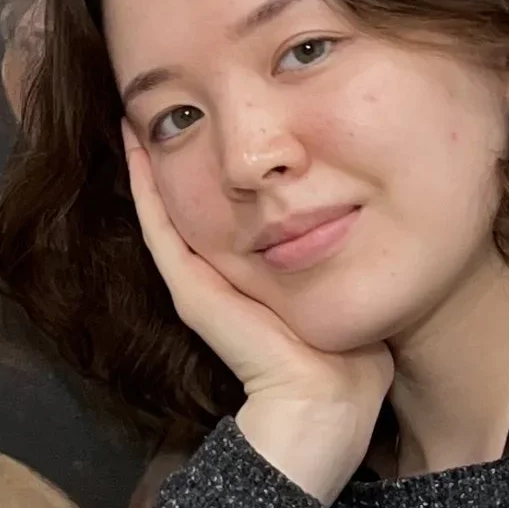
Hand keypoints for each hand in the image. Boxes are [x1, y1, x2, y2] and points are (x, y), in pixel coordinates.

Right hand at [122, 131, 390, 501]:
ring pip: (167, 207)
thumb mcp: (347, 281)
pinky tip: (137, 147)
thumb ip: (345, 247)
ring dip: (149, 162)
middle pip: (191, 201)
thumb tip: (372, 208)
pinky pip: (162, 228)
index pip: (227, 207)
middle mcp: (220, 275)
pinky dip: (146, 187)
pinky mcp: (193, 292)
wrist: (328, 405)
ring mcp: (200, 284)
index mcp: (254, 273)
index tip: (211, 116)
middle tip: (162, 102)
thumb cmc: (352, 357)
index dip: (213, 163)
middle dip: (179, 152)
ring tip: (137, 115)